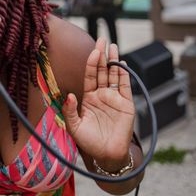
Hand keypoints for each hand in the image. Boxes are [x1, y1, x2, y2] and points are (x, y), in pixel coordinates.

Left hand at [63, 38, 134, 170]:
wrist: (107, 156)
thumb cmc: (89, 142)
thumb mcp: (74, 127)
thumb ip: (70, 111)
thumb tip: (69, 95)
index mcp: (89, 98)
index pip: (90, 76)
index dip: (91, 63)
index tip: (92, 51)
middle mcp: (102, 95)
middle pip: (103, 71)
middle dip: (102, 55)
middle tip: (102, 39)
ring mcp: (115, 99)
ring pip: (114, 75)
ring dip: (113, 61)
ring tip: (112, 46)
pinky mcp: (126, 105)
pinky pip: (125, 87)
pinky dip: (124, 75)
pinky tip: (122, 64)